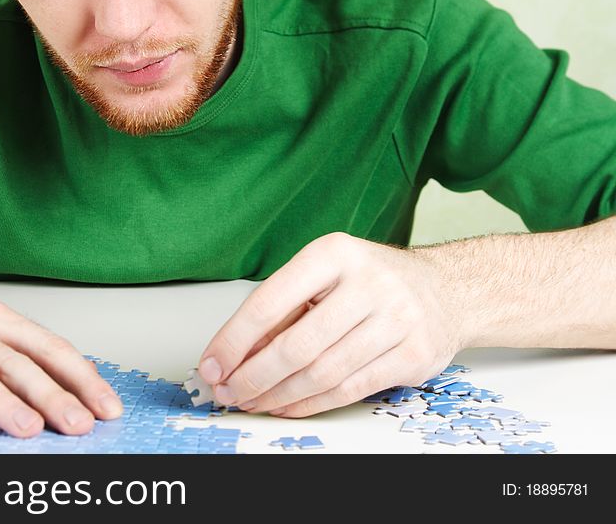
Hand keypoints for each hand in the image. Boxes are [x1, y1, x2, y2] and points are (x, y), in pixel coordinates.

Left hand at [196, 233, 463, 416]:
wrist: (448, 290)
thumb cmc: (372, 282)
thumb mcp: (326, 275)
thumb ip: (282, 311)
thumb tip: (232, 357)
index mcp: (334, 253)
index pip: (269, 301)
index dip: (233, 340)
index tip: (212, 365)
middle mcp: (369, 283)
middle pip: (296, 345)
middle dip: (253, 377)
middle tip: (229, 393)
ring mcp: (397, 320)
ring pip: (322, 373)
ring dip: (278, 397)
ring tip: (254, 402)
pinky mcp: (414, 355)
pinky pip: (350, 389)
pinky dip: (311, 404)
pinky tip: (288, 406)